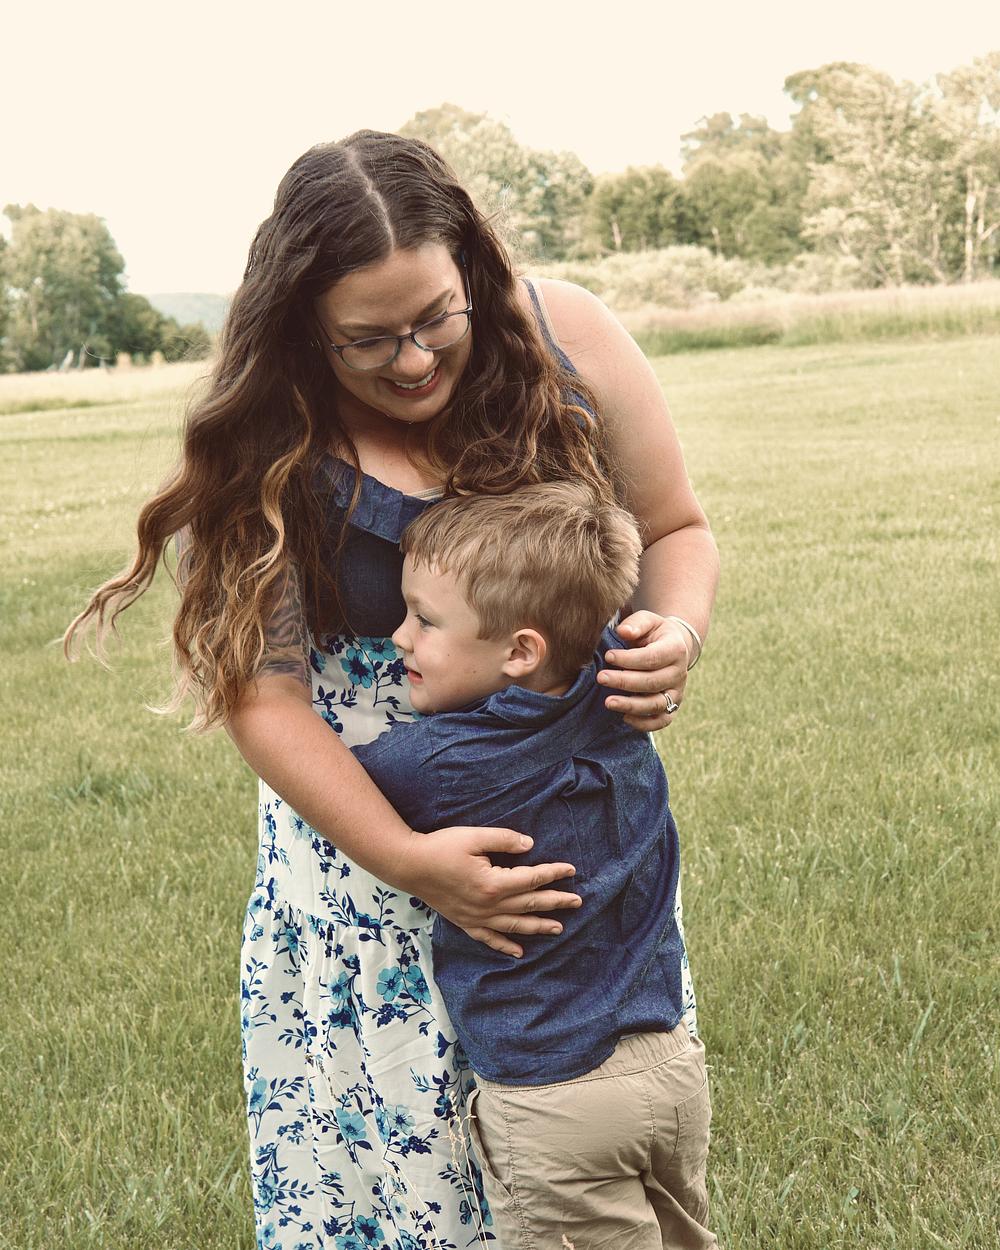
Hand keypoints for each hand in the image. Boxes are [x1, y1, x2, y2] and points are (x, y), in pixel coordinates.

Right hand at [396, 826, 581, 957]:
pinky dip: (505, 946)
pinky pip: (490, 939)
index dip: (553, 873)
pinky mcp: (465, 923)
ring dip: (538, 926)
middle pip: (529, 905)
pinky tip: (519, 952)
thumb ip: (505, 840)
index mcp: (494, 883)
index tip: (571, 870)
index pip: (532, 879)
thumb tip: (530, 845)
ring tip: (558, 928)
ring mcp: (477, 918)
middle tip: (577, 902)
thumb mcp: (474, 837)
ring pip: (515, 925)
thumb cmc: (441, 847)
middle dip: (556, 903)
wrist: (409, 865)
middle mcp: (488, 906)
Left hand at [598, 610, 690, 730]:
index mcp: (676, 649)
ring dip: (631, 705)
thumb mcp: (647, 621)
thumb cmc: (654, 633)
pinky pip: (661, 721)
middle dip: (625, 681)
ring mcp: (677, 692)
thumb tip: (623, 631)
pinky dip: (644, 724)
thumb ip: (635, 624)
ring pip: (656, 704)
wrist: (673, 647)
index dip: (629, 659)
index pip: (652, 658)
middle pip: (652, 682)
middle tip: (601, 678)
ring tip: (608, 702)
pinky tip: (624, 717)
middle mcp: (680, 673)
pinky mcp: (672, 707)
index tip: (608, 656)